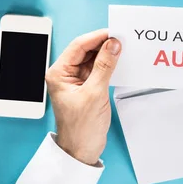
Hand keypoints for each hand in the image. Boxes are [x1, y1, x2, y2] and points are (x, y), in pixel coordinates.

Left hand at [45, 29, 121, 165]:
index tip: (115, 33)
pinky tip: (119, 62)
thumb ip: (104, 66)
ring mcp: (75, 80)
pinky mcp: (86, 87)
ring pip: (92, 58)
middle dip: (104, 44)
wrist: (80, 150)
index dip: (97, 37)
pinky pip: (97, 69)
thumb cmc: (81, 128)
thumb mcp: (95, 93)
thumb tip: (113, 45)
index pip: (79, 46)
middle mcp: (65, 74)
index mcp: (59, 73)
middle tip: (123, 39)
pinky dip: (108, 64)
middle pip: (85, 50)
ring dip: (107, 54)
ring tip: (123, 49)